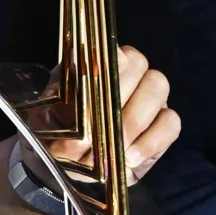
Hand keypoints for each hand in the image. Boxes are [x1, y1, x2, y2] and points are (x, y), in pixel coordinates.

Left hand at [39, 47, 178, 185]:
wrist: (67, 164)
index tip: (93, 88)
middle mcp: (127, 74)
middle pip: (139, 66)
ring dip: (134, 121)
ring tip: (115, 148)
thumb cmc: (55, 134)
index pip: (110, 50)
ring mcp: (149, 98)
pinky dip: (151, 141)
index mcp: (95, 65)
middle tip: (100, 130)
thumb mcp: (45, 119)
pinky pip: (171, 123)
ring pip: (157, 89)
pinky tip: (131, 158)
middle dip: (118, 100)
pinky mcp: (163, 125)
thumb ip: (57, 114)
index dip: (106, 66)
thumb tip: (73, 132)